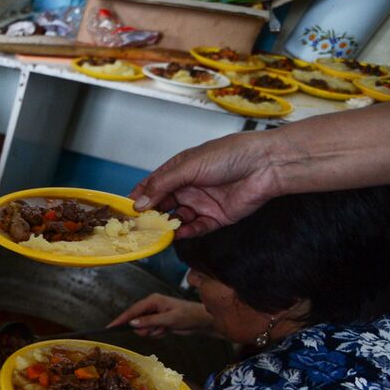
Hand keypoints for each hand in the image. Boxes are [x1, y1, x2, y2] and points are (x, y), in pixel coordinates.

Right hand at [108, 293, 214, 337]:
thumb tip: (132, 323)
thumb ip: (149, 321)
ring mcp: (154, 315)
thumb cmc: (188, 316)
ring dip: (153, 332)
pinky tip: (167, 330)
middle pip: (136, 322)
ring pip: (143, 328)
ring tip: (165, 329)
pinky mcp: (158, 322)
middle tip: (158, 329)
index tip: (110, 327)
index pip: (132, 311)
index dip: (121, 319)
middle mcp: (151, 306)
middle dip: (145, 329)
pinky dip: (157, 334)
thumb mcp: (168, 319)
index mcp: (152, 300)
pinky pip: (150, 332)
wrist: (202, 321)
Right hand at [130, 132, 280, 237]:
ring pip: (177, 219)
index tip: (124, 210)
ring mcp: (202, 203)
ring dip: (166, 226)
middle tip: (137, 226)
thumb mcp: (188, 166)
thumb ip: (162, 186)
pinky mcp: (217, 218)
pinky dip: (186, 233)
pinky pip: (196, 229)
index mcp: (180, 170)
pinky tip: (177, 234)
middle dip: (149, 216)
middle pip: (162, 205)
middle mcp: (189, 187)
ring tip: (156, 232)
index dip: (137, 197)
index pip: (152, 186)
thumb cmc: (230, 155)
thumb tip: (138, 203)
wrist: (266, 165)